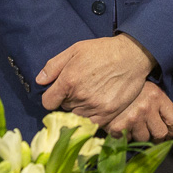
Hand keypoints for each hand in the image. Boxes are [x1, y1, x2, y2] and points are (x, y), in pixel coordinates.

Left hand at [36, 34, 154, 122]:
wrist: (132, 55)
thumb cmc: (103, 50)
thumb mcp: (75, 50)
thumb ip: (54, 66)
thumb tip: (39, 81)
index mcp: (68, 80)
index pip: (48, 102)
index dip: (52, 96)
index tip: (59, 92)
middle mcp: (80, 96)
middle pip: (63, 108)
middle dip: (68, 99)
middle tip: (81, 87)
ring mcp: (94, 107)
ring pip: (77, 115)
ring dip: (80, 107)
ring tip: (91, 93)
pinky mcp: (108, 114)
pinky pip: (91, 123)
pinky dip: (92, 116)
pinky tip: (98, 102)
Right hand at [107, 82, 172, 141]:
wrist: (99, 87)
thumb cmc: (127, 89)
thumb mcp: (146, 89)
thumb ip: (158, 104)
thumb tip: (168, 125)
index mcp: (156, 95)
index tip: (169, 132)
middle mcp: (146, 107)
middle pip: (161, 134)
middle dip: (157, 137)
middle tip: (151, 134)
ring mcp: (132, 118)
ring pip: (144, 139)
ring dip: (139, 135)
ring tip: (132, 125)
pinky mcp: (118, 128)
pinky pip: (128, 140)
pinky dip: (125, 136)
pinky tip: (121, 125)